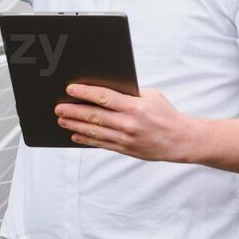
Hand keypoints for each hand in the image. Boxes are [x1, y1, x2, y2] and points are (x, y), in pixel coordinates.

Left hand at [55, 82, 198, 162]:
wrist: (180, 140)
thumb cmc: (165, 114)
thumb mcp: (151, 97)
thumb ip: (129, 94)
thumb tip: (103, 91)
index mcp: (134, 106)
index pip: (104, 97)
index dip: (85, 92)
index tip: (70, 89)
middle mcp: (128, 123)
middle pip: (94, 115)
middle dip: (74, 111)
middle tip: (59, 107)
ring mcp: (125, 138)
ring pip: (94, 131)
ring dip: (76, 125)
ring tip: (62, 120)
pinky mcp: (125, 149)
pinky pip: (101, 143)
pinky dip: (86, 139)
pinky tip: (75, 134)